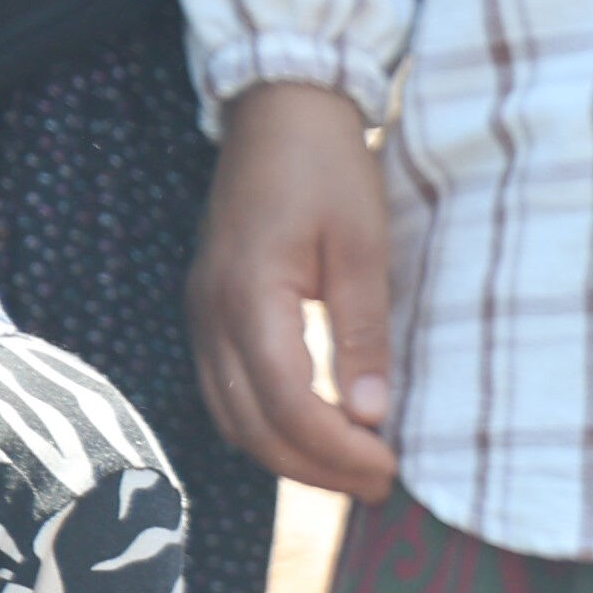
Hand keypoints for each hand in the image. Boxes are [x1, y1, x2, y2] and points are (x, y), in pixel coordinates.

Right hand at [189, 80, 401, 498]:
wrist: (279, 108)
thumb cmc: (326, 167)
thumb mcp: (362, 246)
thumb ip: (362, 332)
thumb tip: (370, 415)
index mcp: (247, 297)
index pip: (286, 404)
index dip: (336, 450)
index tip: (390, 467)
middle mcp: (210, 314)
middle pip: (252, 426)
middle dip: (315, 468)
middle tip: (380, 484)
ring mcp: (202, 313)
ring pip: (232, 417)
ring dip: (289, 456)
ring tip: (354, 470)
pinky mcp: (210, 310)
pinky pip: (227, 391)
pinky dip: (268, 426)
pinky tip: (315, 434)